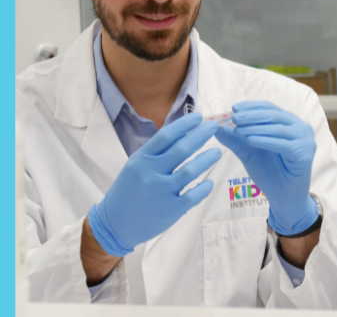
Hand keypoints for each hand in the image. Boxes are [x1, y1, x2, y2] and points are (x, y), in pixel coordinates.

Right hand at [88, 113, 220, 256]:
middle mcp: (151, 173)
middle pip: (181, 149)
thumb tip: (183, 131)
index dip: (184, 124)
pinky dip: (204, 188)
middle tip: (214, 127)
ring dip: (207, 159)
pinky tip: (209, 182)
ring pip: (191, 171)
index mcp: (141, 159)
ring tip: (217, 152)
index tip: (198, 117)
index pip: (166, 136)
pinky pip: (193, 195)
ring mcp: (161, 191)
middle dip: (201, 135)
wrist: (116, 223)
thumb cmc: (130, 189)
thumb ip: (157, 152)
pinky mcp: (170, 209)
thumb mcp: (136, 165)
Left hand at [215, 100, 318, 236]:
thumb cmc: (270, 173)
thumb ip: (235, 139)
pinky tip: (250, 140)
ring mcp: (306, 140)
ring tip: (238, 129)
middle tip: (234, 118)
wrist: (284, 198)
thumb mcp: (249, 153)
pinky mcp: (305, 153)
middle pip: (274, 115)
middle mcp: (300, 127)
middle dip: (252, 116)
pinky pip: (283, 144)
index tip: (233, 108)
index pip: (270, 108)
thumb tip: (215, 126)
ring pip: (278, 128)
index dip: (252, 106)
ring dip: (256, 128)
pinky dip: (266, 141)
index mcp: (289, 123)